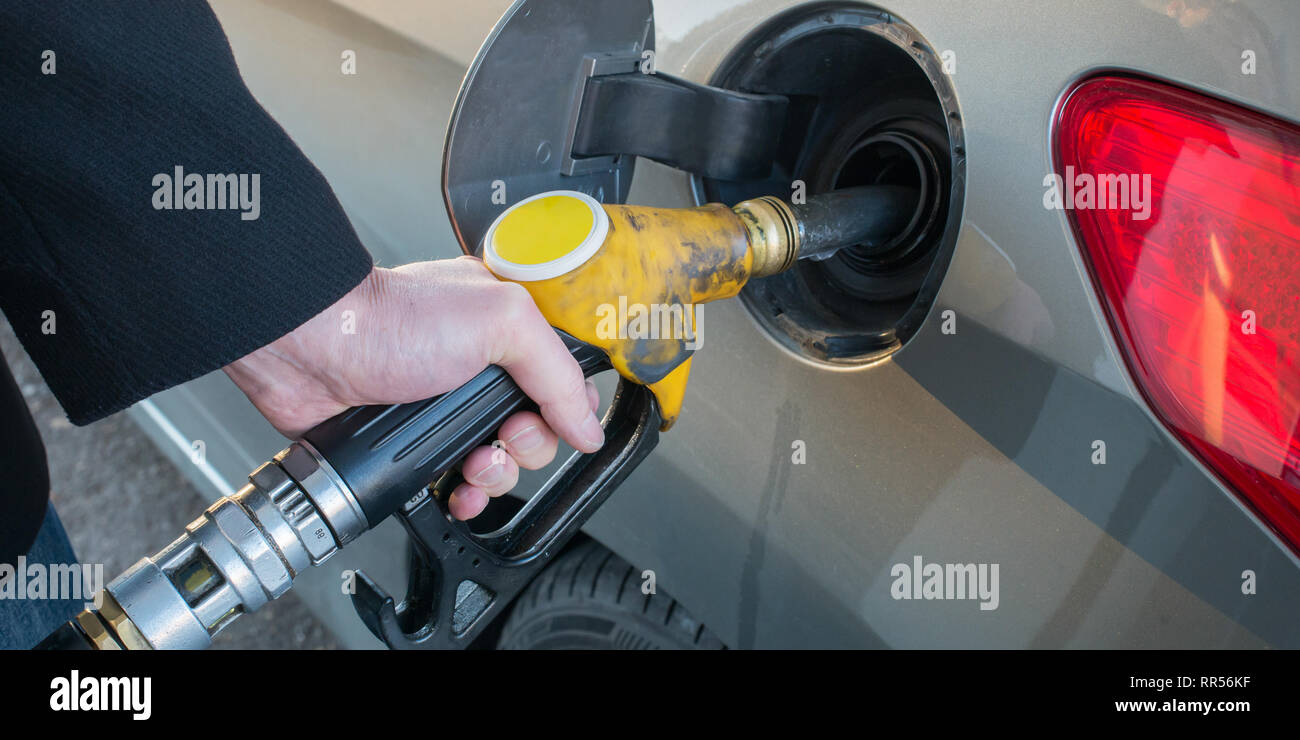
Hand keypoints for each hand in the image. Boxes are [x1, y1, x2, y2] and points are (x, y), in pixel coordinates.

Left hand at [223, 257, 603, 519]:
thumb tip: (588, 426)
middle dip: (527, 446)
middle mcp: (480, 367)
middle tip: (505, 436)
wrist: (313, 350)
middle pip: (538, 428)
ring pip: (501, 462)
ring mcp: (447, 407)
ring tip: (474, 465)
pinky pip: (457, 484)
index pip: (565, 379)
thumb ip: (557, 372)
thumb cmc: (390, 319)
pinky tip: (457, 491)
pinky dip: (464, 496)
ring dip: (495, 476)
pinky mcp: (416, 443)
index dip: (567, 408)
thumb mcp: (500, 322)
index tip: (549, 418)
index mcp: (507, 329)